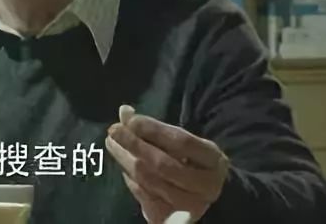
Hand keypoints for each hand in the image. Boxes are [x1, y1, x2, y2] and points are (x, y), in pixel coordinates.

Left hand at [105, 110, 228, 222]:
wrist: (204, 195)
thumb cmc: (190, 161)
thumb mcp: (181, 141)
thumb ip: (155, 128)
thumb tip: (125, 113)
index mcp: (213, 160)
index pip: (182, 142)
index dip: (153, 130)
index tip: (130, 120)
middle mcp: (206, 186)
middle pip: (163, 164)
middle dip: (134, 145)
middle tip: (114, 131)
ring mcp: (190, 205)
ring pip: (150, 181)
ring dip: (126, 160)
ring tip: (112, 143)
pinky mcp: (171, 217)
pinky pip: (143, 196)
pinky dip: (130, 179)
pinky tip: (123, 164)